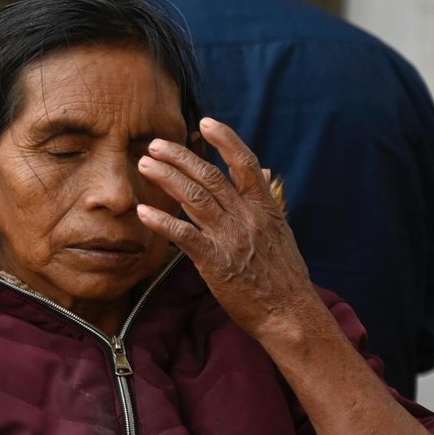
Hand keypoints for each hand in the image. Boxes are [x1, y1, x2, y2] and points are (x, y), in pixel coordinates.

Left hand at [135, 119, 332, 351]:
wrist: (290, 313)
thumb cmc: (284, 275)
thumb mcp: (282, 231)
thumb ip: (267, 201)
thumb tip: (264, 174)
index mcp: (265, 207)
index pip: (245, 163)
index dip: (225, 140)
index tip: (205, 122)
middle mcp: (248, 217)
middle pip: (210, 177)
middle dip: (180, 156)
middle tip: (155, 144)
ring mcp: (232, 238)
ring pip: (195, 198)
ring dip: (167, 179)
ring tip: (144, 165)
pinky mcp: (216, 262)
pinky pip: (184, 236)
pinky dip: (162, 222)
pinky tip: (143, 211)